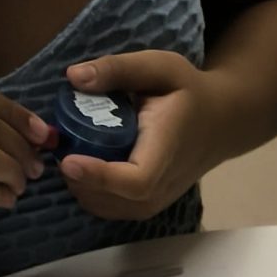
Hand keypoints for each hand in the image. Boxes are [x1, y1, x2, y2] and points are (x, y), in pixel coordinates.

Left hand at [58, 54, 227, 219]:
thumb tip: (74, 76)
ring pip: (110, 210)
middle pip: (115, 200)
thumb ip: (117, 69)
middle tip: (58, 149)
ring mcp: (156, 201)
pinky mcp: (148, 205)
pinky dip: (90, 194)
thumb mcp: (159, 67)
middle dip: (79, 180)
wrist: (219, 123)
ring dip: (81, 189)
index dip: (100, 176)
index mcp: (166, 150)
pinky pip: (113, 209)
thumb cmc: (189, 92)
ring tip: (66, 156)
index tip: (69, 161)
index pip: (135, 181)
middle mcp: (162, 186)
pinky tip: (79, 169)